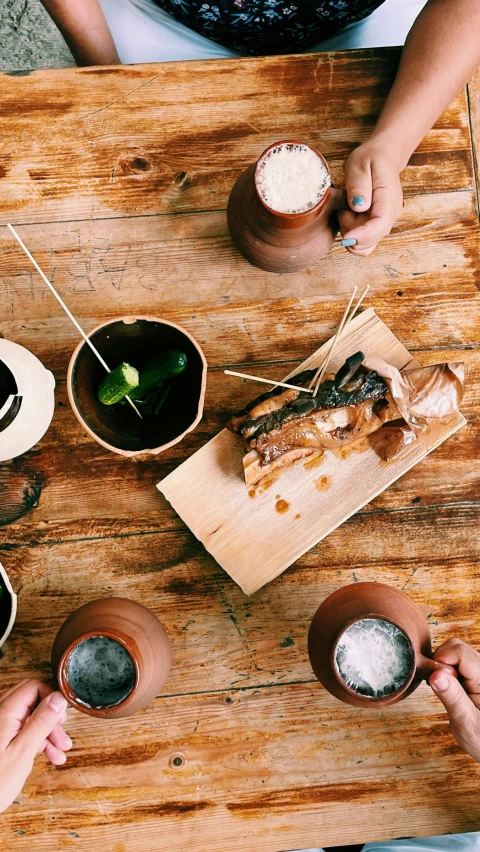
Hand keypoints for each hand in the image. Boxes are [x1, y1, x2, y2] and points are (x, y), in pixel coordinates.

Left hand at [0, 680, 71, 812]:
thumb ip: (41, 722)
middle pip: (32, 702)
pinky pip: (20, 731)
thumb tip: (58, 698)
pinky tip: (50, 756)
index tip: (62, 717)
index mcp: (4, 713)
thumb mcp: (23, 752)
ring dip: (46, 732)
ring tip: (61, 751)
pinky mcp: (0, 740)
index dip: (51, 699)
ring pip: (28, 718)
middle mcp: (0, 715)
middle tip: (63, 734)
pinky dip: (35, 741)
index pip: (33, 687)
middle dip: (51, 718)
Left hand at [338, 136, 403, 256]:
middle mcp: (392, 215)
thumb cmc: (371, 159)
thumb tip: (358, 207)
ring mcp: (386, 223)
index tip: (346, 237)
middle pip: (369, 239)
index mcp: (389, 199)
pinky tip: (350, 216)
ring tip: (348, 208)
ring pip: (365, 245)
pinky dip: (353, 234)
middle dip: (350, 228)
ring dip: (350, 231)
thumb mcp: (359, 165)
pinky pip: (364, 242)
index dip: (362, 236)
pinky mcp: (378, 227)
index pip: (380, 225)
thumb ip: (358, 186)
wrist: (384, 157)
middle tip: (345, 205)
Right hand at [429, 639, 479, 761]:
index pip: (460, 653)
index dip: (442, 662)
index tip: (435, 681)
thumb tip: (435, 674)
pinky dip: (446, 669)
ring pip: (455, 651)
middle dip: (441, 661)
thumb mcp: (465, 722)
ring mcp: (479, 671)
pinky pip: (456, 661)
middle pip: (456, 647)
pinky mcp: (474, 674)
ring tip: (446, 690)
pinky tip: (449, 687)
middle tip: (440, 687)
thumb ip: (452, 697)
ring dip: (443, 666)